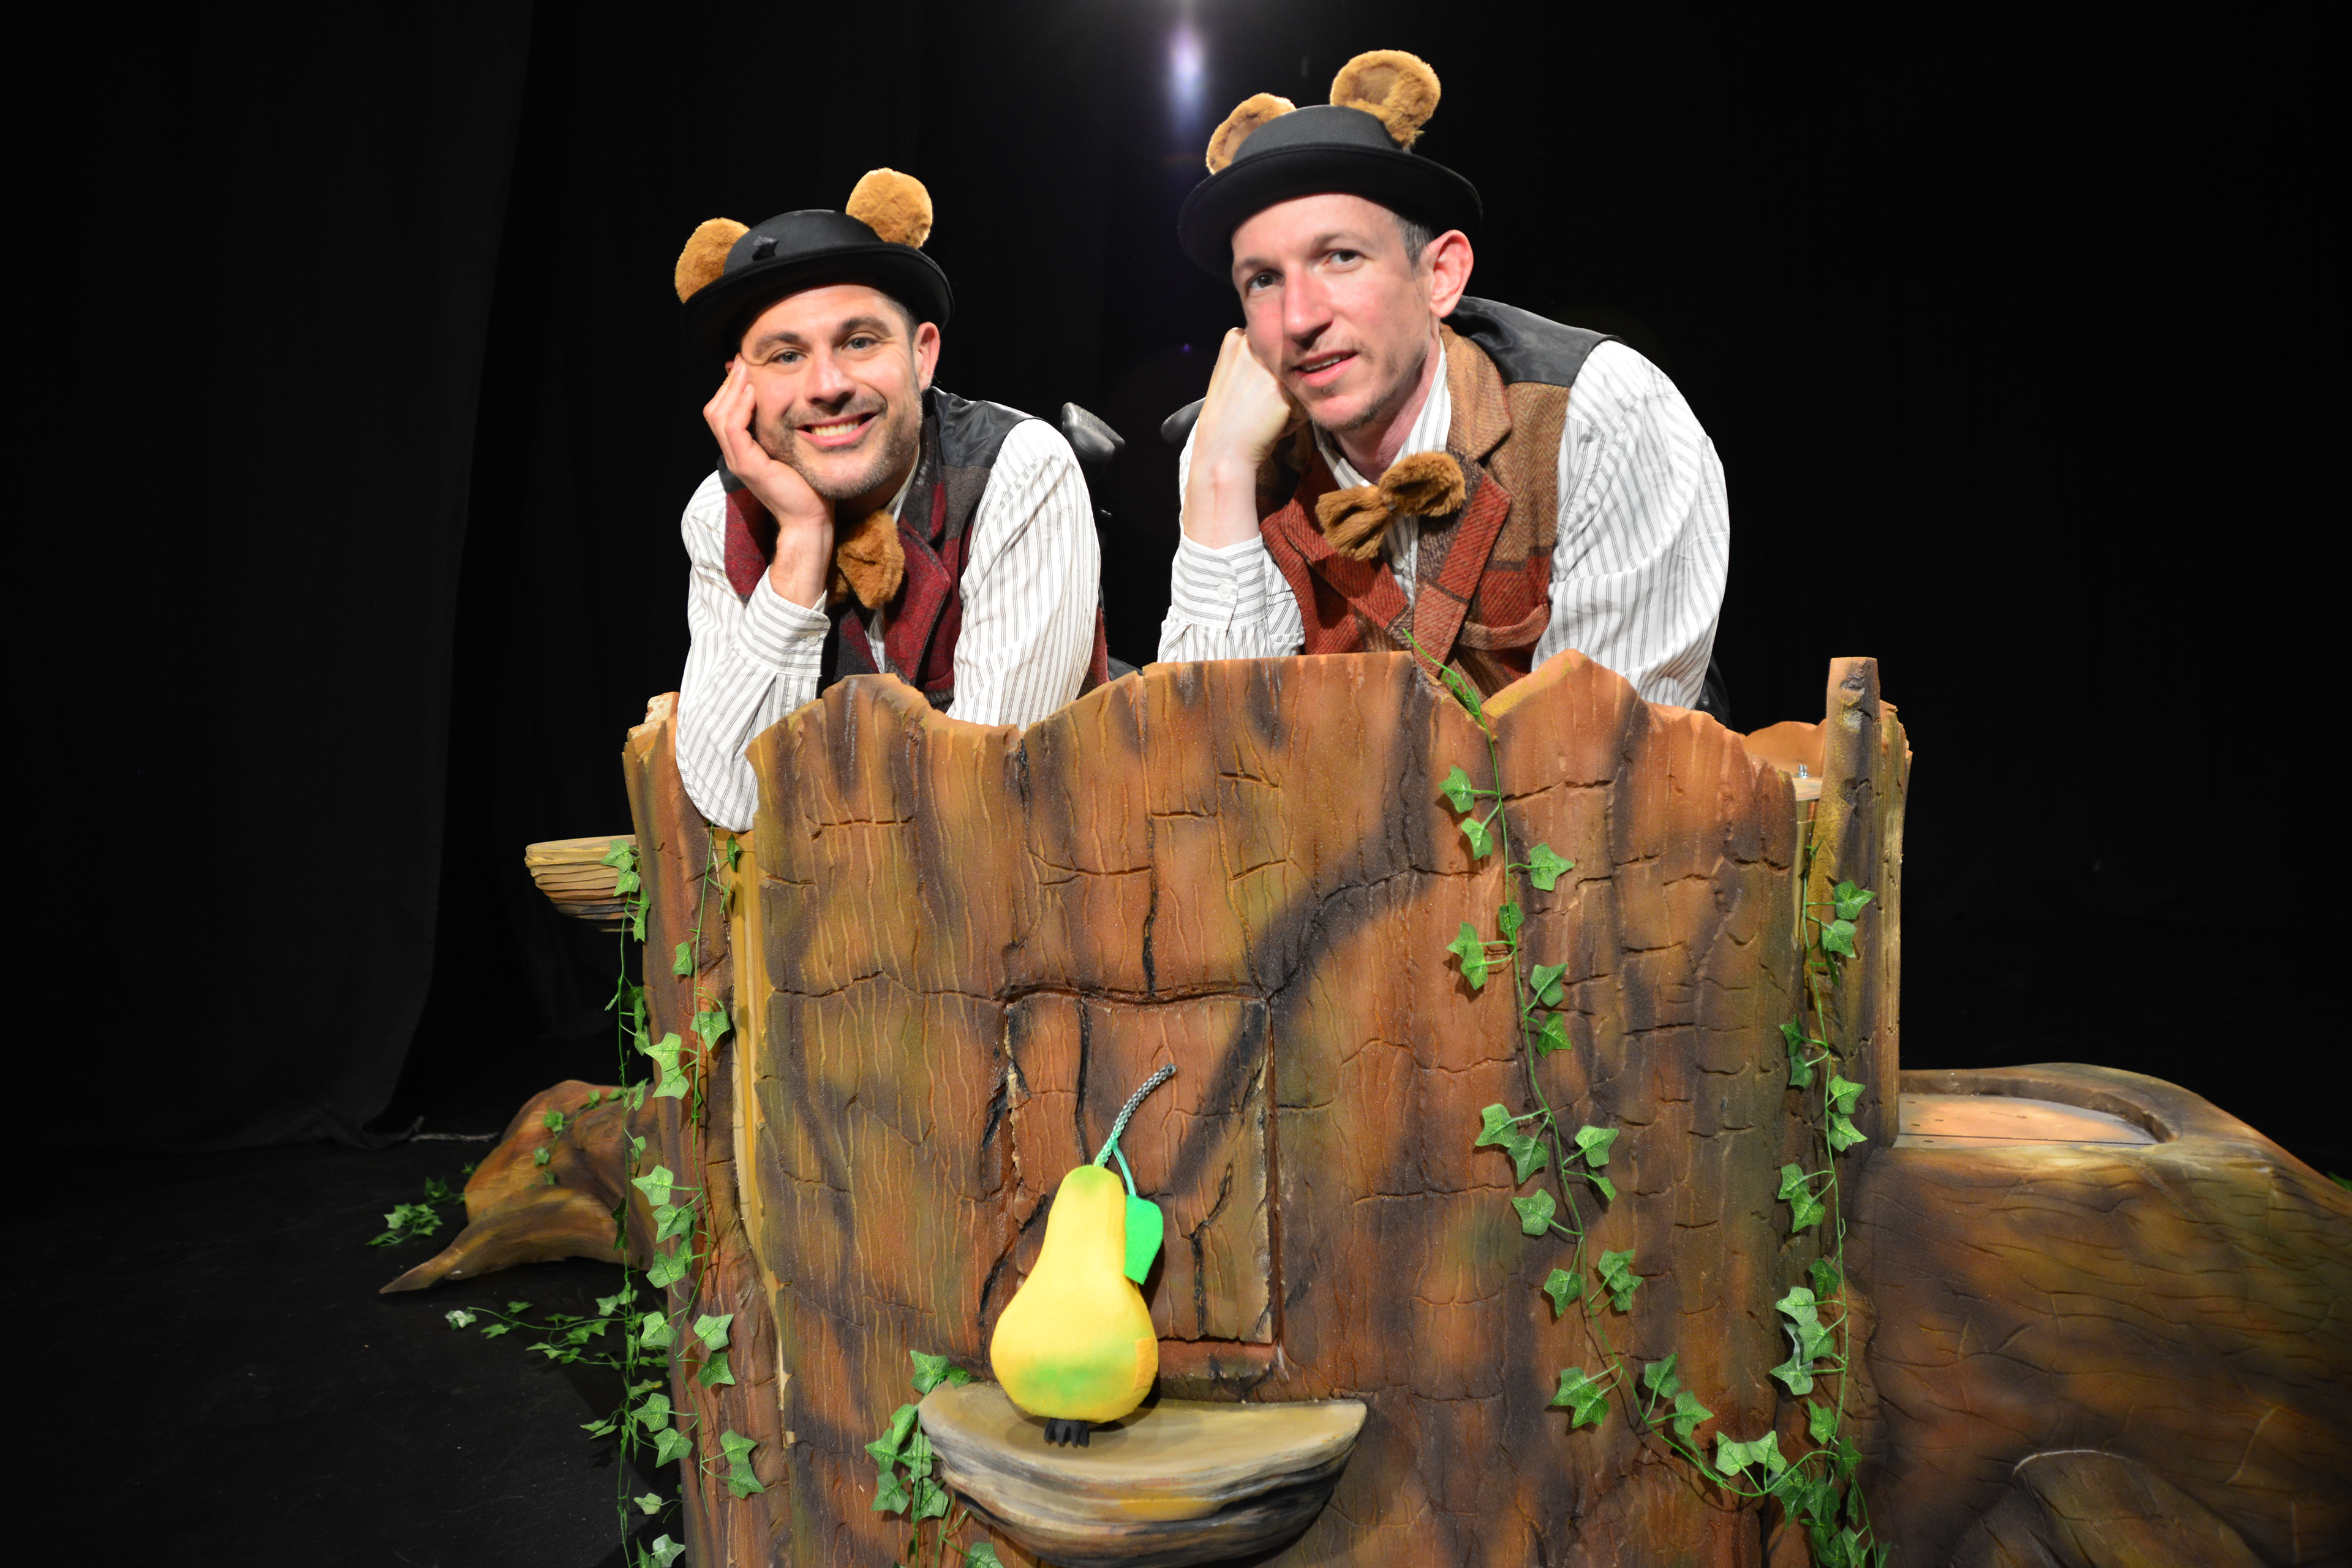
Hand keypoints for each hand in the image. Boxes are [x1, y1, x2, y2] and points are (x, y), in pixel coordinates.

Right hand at [704, 360, 832, 608]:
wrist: (811, 518)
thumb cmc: (809, 486)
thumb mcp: (793, 449)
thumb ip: (783, 429)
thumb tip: (791, 404)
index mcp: (742, 451)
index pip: (723, 412)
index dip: (730, 388)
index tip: (746, 365)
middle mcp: (735, 455)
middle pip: (714, 410)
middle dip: (728, 383)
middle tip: (743, 360)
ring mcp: (738, 461)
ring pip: (718, 416)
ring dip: (731, 389)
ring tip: (745, 369)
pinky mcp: (747, 465)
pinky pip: (734, 428)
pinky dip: (740, 407)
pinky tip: (752, 391)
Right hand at [1182, 329, 1302, 547]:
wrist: (1223, 450)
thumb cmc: (1229, 420)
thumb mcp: (1233, 375)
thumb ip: (1254, 360)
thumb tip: (1291, 354)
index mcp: (1236, 337)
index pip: (1273, 347)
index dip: (1267, 374)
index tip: (1251, 392)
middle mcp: (1252, 344)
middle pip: (1287, 362)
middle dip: (1280, 385)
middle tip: (1258, 406)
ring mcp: (1268, 364)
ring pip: (1298, 379)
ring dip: (1291, 400)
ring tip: (1267, 414)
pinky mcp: (1283, 386)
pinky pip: (1306, 399)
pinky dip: (1296, 416)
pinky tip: (1274, 423)